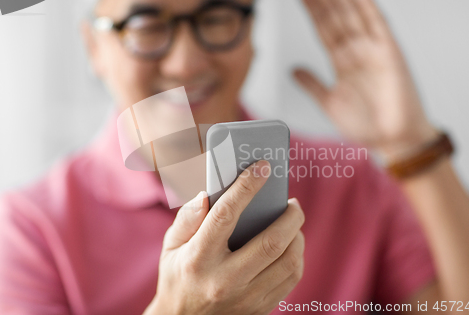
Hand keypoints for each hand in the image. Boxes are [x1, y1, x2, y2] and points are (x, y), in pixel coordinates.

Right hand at [144, 160, 304, 314]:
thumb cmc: (177, 277)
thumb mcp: (171, 246)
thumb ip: (187, 218)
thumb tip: (207, 193)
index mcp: (198, 258)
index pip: (225, 214)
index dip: (246, 186)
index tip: (262, 167)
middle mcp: (224, 280)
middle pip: (270, 242)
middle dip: (289, 216)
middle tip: (292, 203)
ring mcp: (245, 298)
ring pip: (288, 262)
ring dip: (297, 236)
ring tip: (293, 223)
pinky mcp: (259, 308)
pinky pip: (290, 279)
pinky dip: (296, 257)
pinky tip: (290, 246)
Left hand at [295, 0, 437, 159]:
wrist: (393, 141)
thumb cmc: (366, 125)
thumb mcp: (329, 103)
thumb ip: (311, 85)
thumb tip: (292, 70)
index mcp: (342, 63)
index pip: (324, 30)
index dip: (313, 11)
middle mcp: (356, 52)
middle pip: (336, 18)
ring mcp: (373, 51)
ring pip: (353, 17)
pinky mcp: (390, 55)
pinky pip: (379, 27)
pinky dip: (370, 8)